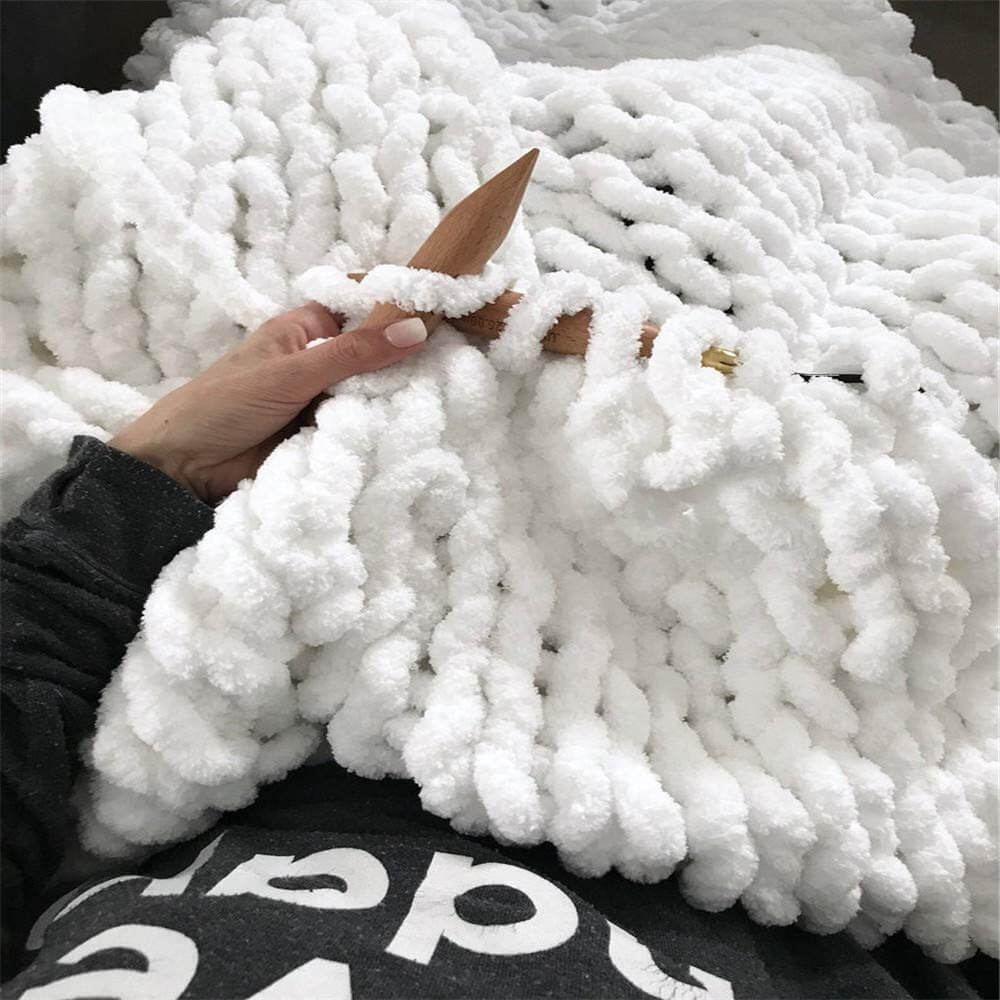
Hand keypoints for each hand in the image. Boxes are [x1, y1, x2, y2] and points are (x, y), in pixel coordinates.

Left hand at [110, 303, 427, 502]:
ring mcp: (326, 403)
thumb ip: (354, 353)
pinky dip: (384, 430)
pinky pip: (364, 429)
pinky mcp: (328, 440)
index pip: (360, 309)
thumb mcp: (292, 371)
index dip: (395, 308)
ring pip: (373, 395)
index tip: (442, 310)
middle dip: (405, 359)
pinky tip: (419, 429)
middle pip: (375, 355)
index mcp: (305, 331)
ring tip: (447, 398)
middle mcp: (320, 363)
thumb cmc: (225, 404)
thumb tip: (417, 328)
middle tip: (456, 363)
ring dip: (397, 399)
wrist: (185, 469)